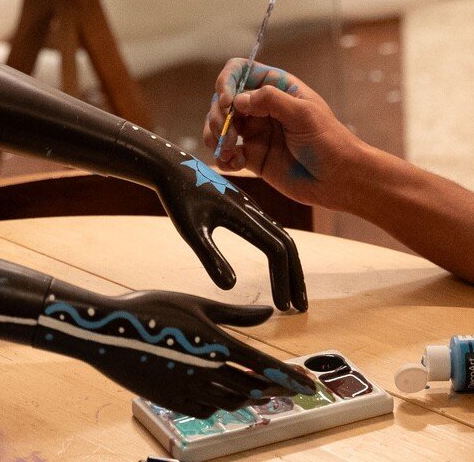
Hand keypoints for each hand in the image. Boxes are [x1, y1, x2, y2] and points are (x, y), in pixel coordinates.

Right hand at [36, 286, 314, 417]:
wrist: (107, 332)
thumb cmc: (151, 308)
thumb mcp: (196, 303)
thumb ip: (236, 313)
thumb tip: (269, 311)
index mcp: (216, 343)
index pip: (264, 366)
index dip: (291, 378)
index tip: (311, 387)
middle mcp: (207, 370)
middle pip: (253, 387)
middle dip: (277, 389)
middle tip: (294, 389)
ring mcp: (189, 389)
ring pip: (232, 401)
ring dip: (251, 397)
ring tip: (264, 392)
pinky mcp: (172, 400)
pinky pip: (207, 409)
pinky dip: (222, 404)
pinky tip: (225, 397)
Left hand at [148, 137, 307, 311]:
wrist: (173, 165)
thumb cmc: (178, 197)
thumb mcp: (190, 230)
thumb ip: (210, 257)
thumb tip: (231, 287)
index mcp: (244, 214)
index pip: (276, 250)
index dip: (282, 279)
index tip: (282, 307)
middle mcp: (254, 209)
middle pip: (288, 245)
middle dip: (296, 277)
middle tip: (300, 308)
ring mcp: (251, 207)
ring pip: (282, 236)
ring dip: (291, 266)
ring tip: (291, 293)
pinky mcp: (245, 207)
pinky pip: (272, 230)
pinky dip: (280, 252)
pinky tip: (276, 266)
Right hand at [202, 60, 365, 211]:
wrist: (338, 179)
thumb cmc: (329, 141)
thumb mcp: (304, 114)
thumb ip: (271, 101)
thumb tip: (238, 100)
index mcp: (277, 88)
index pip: (241, 71)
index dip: (227, 82)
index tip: (227, 103)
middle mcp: (262, 107)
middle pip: (224, 100)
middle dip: (217, 114)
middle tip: (225, 133)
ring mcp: (255, 132)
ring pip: (220, 126)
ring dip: (214, 136)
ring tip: (226, 151)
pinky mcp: (252, 157)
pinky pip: (226, 153)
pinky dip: (222, 157)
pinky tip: (233, 163)